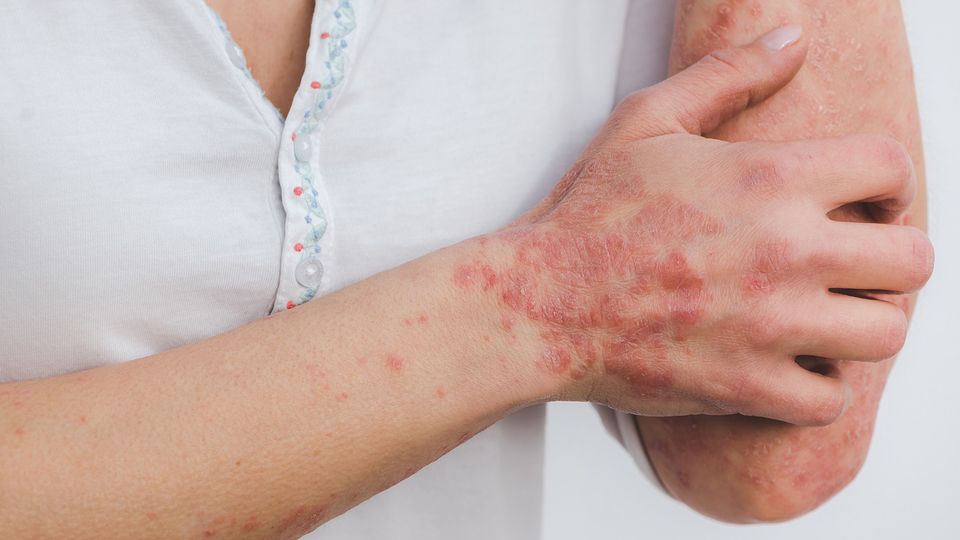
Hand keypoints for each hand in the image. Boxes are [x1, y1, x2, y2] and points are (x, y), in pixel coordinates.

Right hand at [459, 26, 933, 424]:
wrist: (540, 302)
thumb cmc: (589, 214)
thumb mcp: (649, 121)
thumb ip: (729, 75)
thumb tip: (793, 38)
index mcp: (769, 180)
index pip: (891, 169)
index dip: (886, 183)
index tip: (861, 202)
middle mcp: (785, 252)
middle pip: (912, 260)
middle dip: (889, 256)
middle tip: (850, 261)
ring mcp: (770, 326)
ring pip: (886, 333)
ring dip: (862, 323)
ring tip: (823, 315)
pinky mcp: (746, 385)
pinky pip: (828, 398)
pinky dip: (814, 385)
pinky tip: (783, 362)